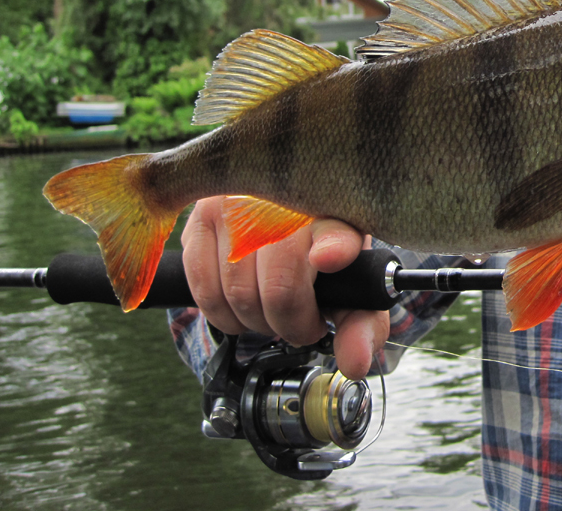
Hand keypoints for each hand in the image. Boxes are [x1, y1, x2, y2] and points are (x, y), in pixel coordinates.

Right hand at [181, 197, 389, 379]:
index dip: (334, 246)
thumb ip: (360, 324)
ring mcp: (239, 203)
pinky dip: (223, 314)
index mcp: (335, 212)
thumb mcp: (351, 285)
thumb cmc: (321, 252)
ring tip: (273, 309)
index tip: (331, 258)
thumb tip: (355, 362)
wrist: (285, 218)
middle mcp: (285, 200)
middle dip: (292, 325)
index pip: (335, 229)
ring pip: (238, 293)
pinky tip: (243, 304)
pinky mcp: (201, 216)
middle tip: (302, 322)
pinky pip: (203, 288)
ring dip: (256, 322)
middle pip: (280, 288)